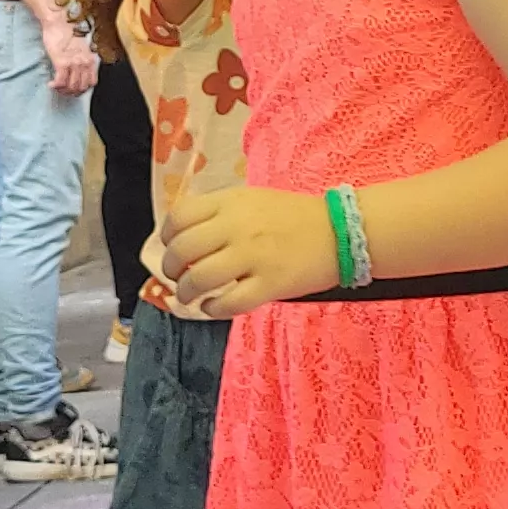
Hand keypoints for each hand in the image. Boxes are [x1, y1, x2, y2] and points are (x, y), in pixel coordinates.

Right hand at [43, 21, 98, 95]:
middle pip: (81, 87)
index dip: (82, 89)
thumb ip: (81, 59)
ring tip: (56, 87)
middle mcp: (84, 62)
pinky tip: (51, 84)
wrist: (59, 20)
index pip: (91, 82)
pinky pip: (60, 81)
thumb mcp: (80, 47)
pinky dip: (56, 86)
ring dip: (63, 90)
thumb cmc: (67, 31)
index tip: (74, 89)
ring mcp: (74, 63)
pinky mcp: (62, 62)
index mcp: (90, 59)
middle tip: (63, 90)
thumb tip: (76, 70)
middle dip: (71, 92)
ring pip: (71, 86)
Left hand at [150, 185, 336, 316]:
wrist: (341, 231)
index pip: (180, 216)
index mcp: (231, 202)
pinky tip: (213, 306)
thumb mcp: (253, 200)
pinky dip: (212, 308)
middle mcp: (237, 227)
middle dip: (170, 268)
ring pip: (200, 278)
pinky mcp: (270, 284)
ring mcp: (253, 257)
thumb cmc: (294, 216)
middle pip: (183, 249)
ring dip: (186, 291)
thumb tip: (185, 236)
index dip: (166, 236)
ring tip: (190, 296)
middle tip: (177, 276)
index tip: (170, 247)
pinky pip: (229, 302)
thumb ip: (221, 213)